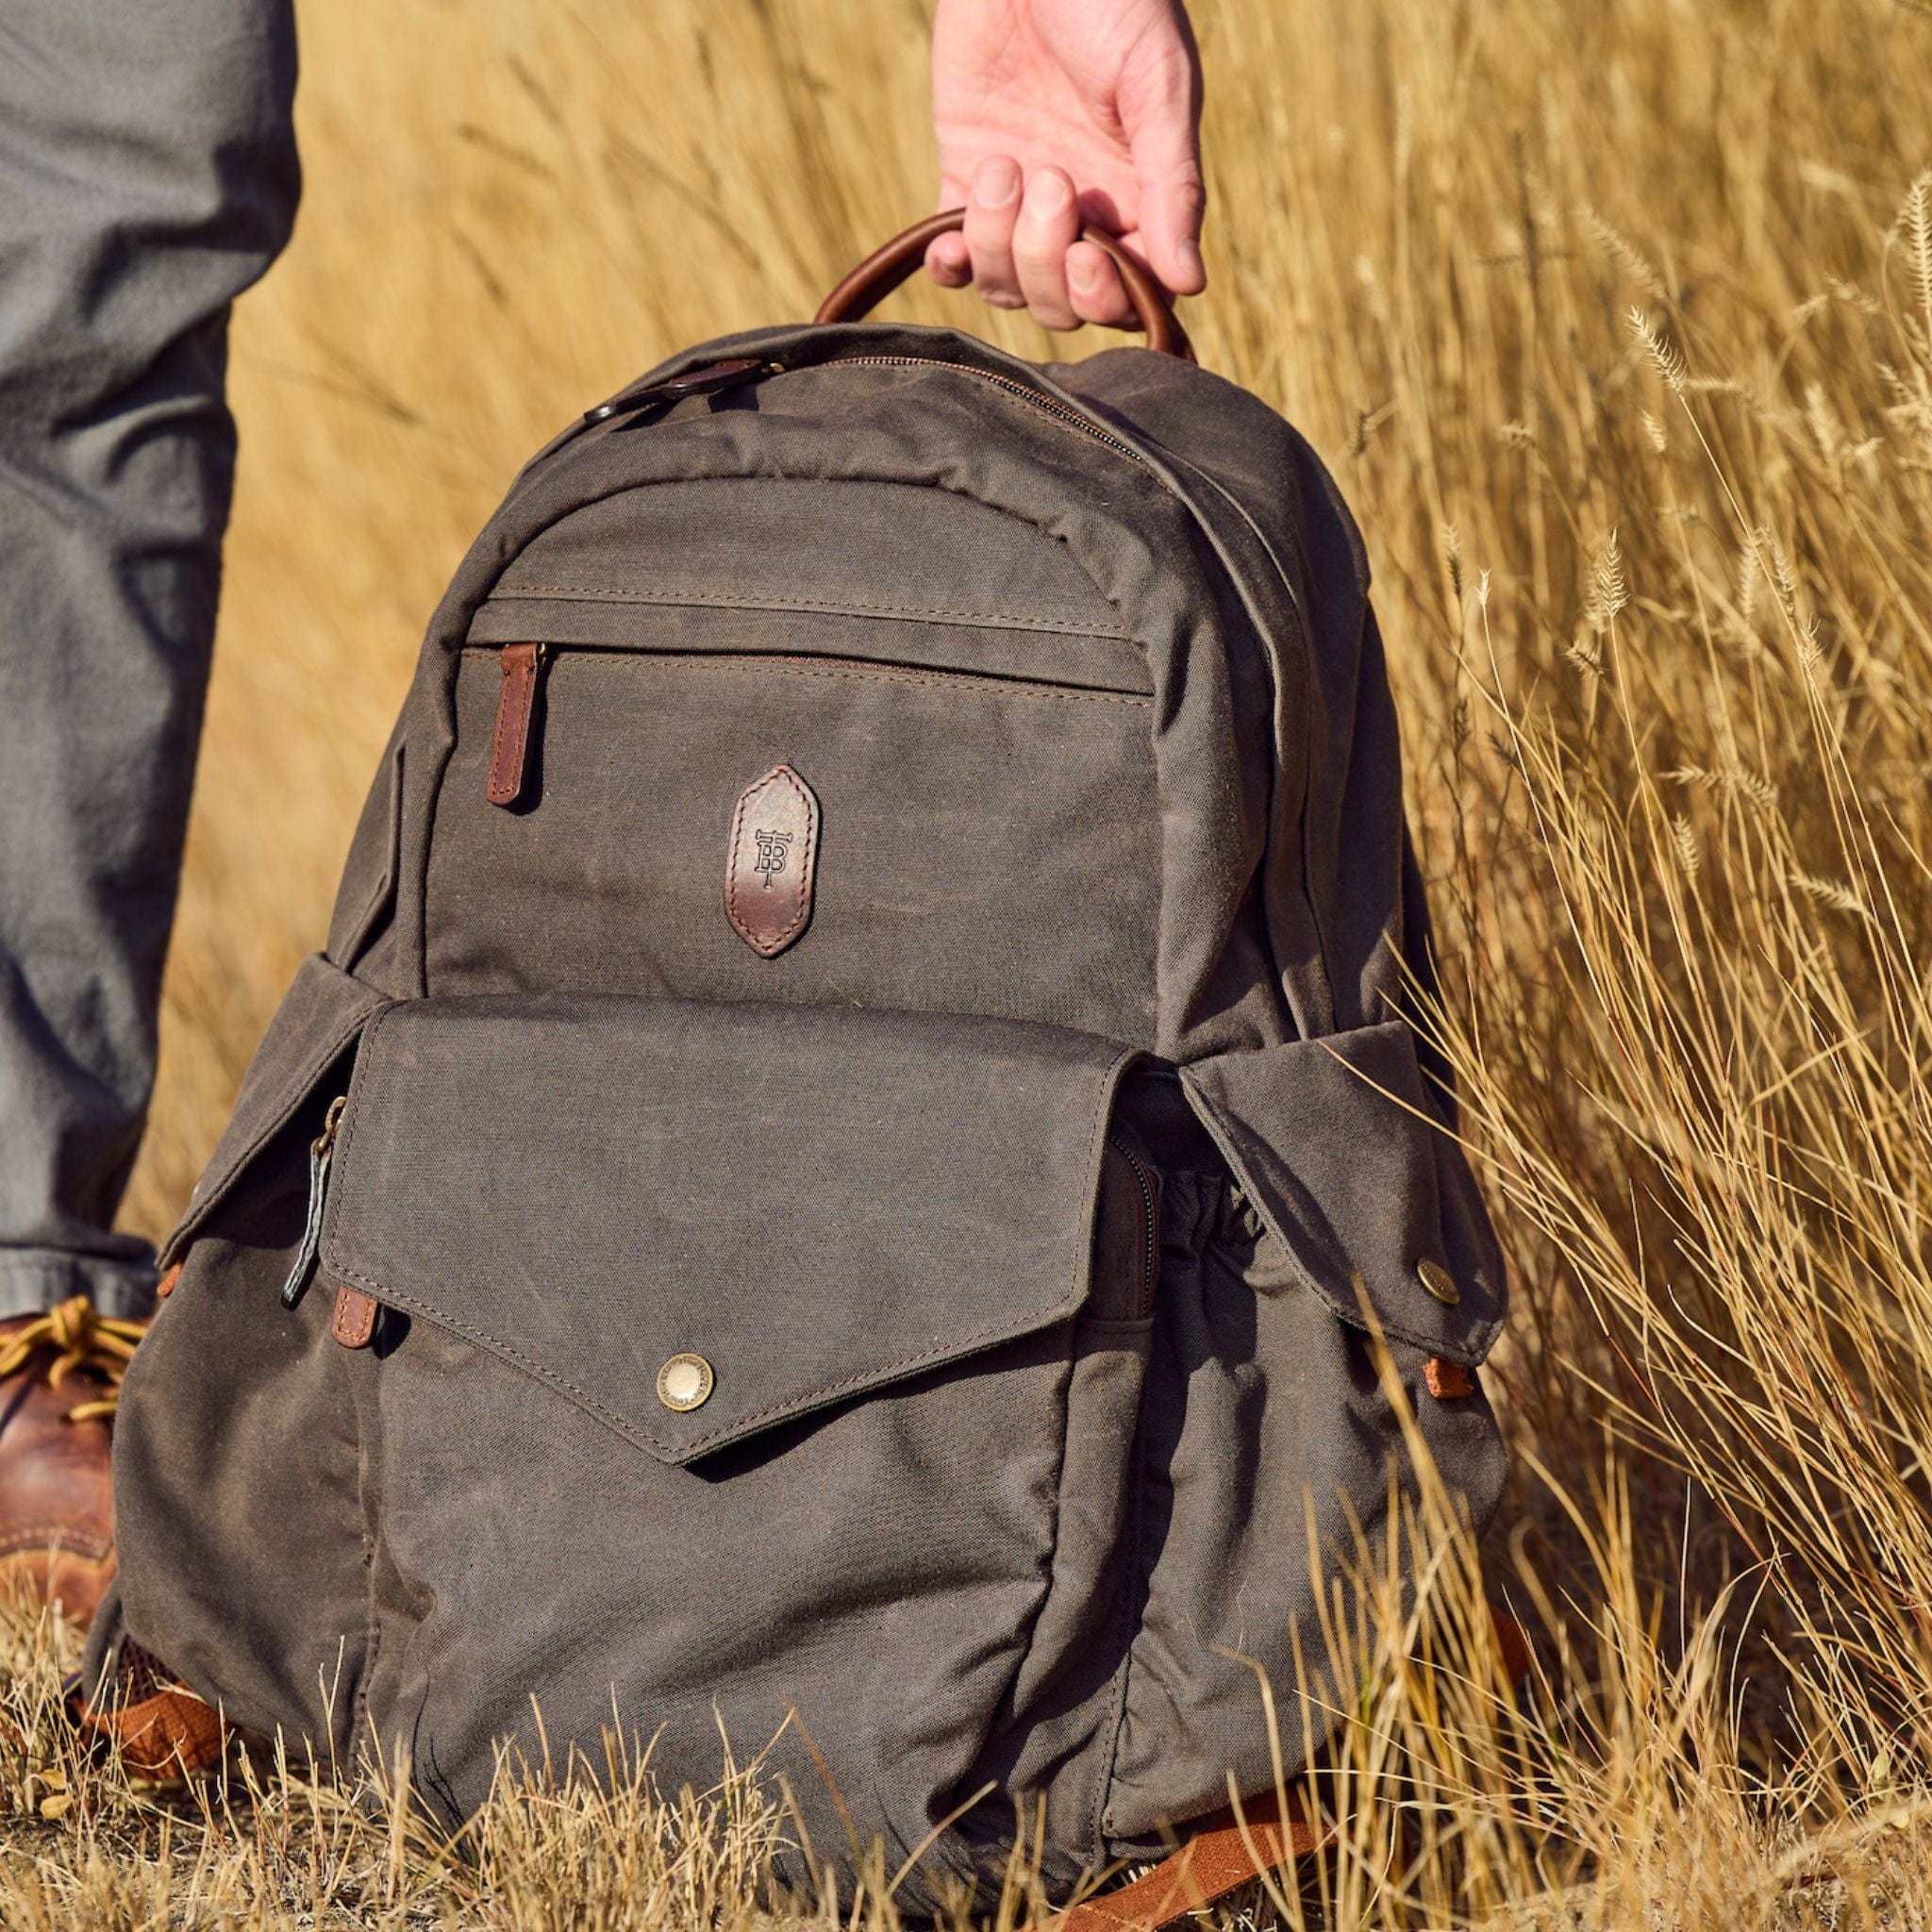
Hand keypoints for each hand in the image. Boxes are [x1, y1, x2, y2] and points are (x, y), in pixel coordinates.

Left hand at [928, 0, 1204, 331]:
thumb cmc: (1114, 0)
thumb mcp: (1157, 84)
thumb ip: (1173, 184)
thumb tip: (1191, 283)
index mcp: (1139, 199)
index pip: (1130, 294)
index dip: (1106, 298)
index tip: (1090, 257)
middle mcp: (1082, 216)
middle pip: (1062, 305)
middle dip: (1046, 263)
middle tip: (1051, 179)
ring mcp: (1022, 206)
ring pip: (1007, 287)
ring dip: (998, 247)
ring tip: (1002, 164)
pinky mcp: (966, 183)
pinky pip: (956, 260)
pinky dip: (952, 264)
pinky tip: (949, 239)